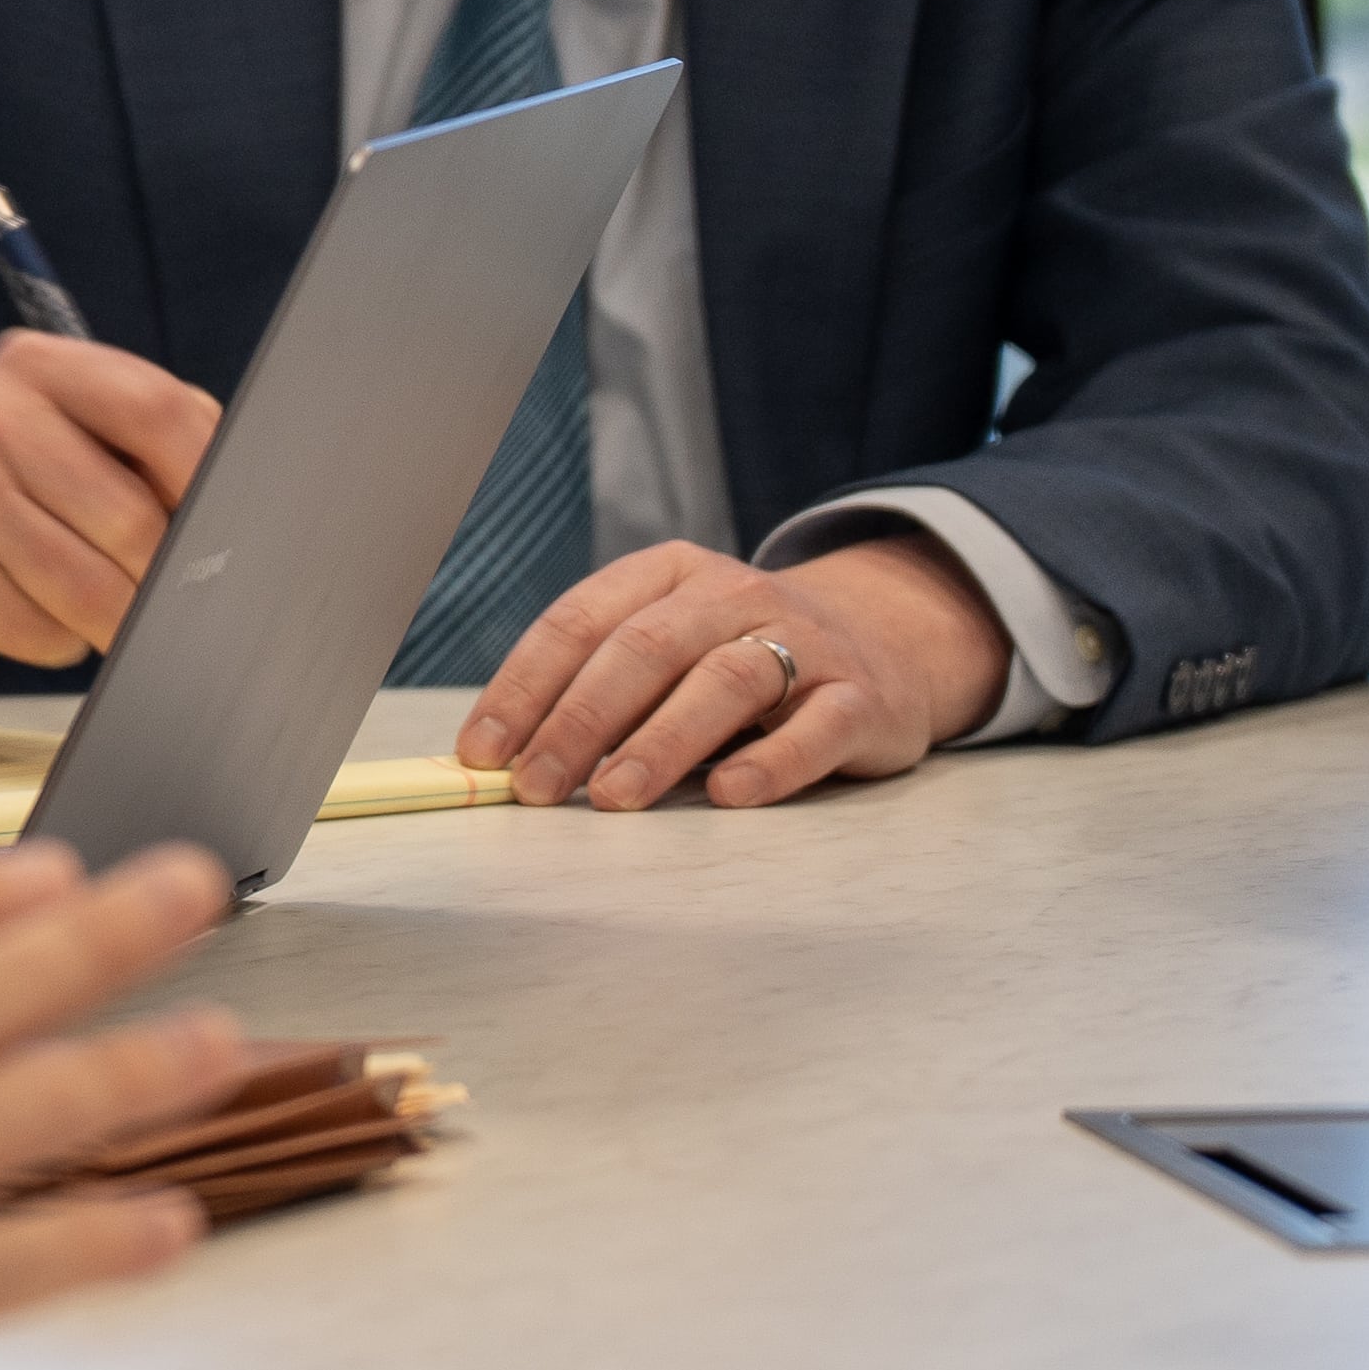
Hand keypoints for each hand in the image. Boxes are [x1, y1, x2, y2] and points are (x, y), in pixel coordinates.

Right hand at [0, 331, 224, 690]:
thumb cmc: (17, 500)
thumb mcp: (79, 444)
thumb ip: (156, 449)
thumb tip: (247, 508)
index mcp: (34, 365)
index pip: (157, 410)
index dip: (208, 480)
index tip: (232, 528)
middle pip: (130, 515)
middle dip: (162, 575)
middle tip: (165, 595)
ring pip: (90, 587)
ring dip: (114, 620)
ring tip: (99, 611)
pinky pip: (42, 630)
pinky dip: (59, 642)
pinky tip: (32, 615)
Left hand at [453, 532, 1005, 807]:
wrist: (885, 642)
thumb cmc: (741, 657)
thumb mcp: (670, 647)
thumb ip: (603, 687)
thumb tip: (509, 759)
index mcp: (667, 573)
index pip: (578, 622)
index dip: (523, 687)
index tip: (483, 752)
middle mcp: (733, 594)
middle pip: (644, 650)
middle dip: (579, 721)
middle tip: (536, 787)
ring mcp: (804, 640)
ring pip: (723, 682)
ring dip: (660, 742)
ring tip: (612, 796)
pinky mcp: (861, 696)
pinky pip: (815, 727)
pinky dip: (770, 762)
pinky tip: (728, 795)